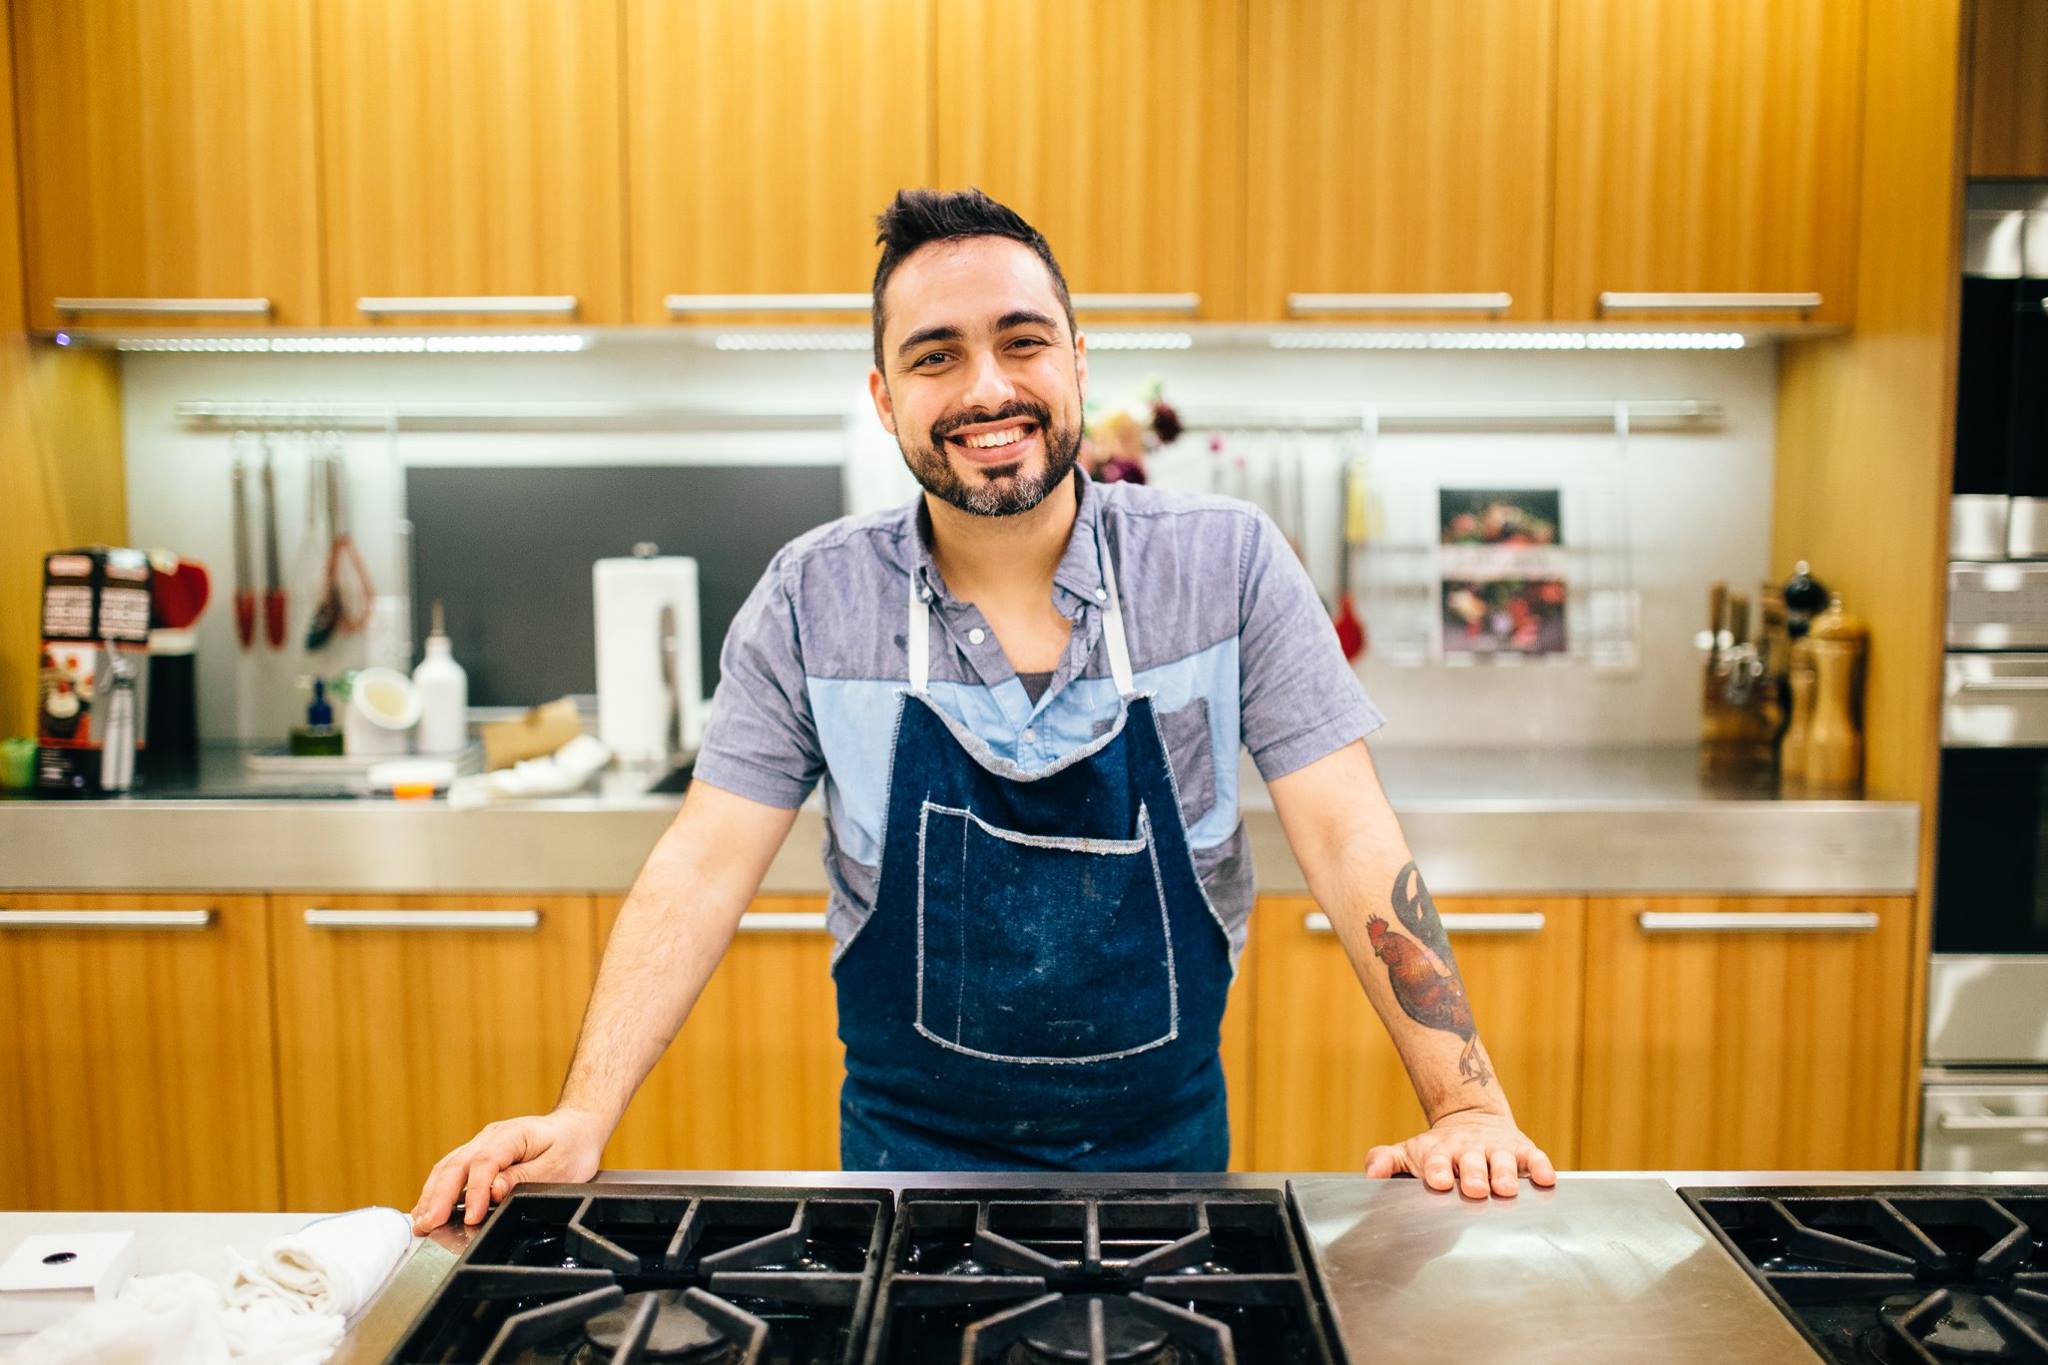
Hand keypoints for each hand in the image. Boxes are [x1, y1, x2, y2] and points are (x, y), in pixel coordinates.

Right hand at [410, 1108, 610, 1234]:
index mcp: (512, 1135)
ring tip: (421, 1224)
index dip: (475, 1192)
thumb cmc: (570, 1147)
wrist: (576, 1127)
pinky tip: (427, 1211)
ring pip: (447, 1168)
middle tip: (428, 1226)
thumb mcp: (558, 1166)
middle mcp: (490, 1137)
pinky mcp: (477, 1155)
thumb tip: (493, 1190)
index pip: (485, 1163)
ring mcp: (481, 1144)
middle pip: (456, 1165)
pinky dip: (436, 1192)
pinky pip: (451, 1171)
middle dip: (440, 1197)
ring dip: (432, 1196)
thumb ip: (524, 1177)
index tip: (472, 1218)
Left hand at [1365, 1109, 1556, 1198]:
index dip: (1438, 1169)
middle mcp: (1470, 1150)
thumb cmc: (1438, 1149)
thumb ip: (1387, 1161)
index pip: (1438, 1161)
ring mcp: (1497, 1149)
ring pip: (1503, 1161)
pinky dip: (1540, 1167)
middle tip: (1474, 1188)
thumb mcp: (1410, 1152)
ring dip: (1505, 1174)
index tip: (1438, 1181)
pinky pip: (1534, 1158)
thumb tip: (1370, 1173)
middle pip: (1473, 1163)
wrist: (1471, 1119)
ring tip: (1507, 1189)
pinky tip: (1546, 1179)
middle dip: (1474, 1175)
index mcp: (1441, 1152)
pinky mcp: (1522, 1150)